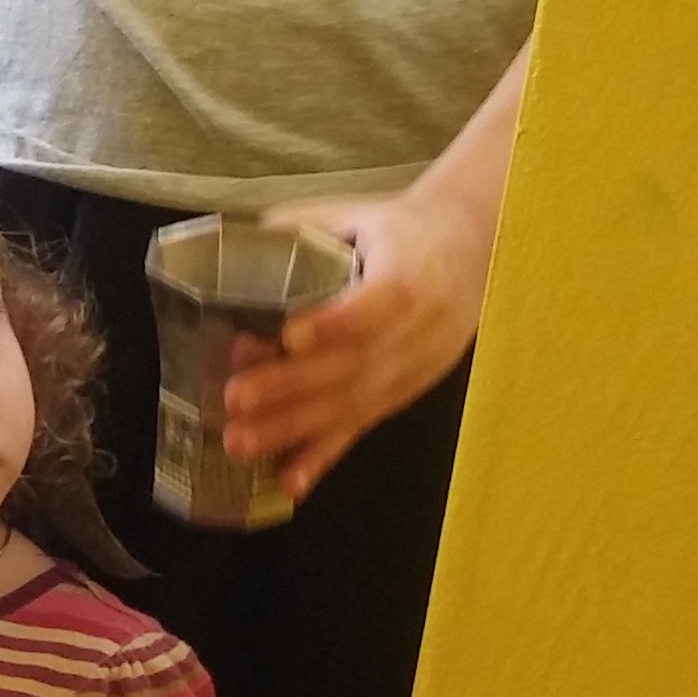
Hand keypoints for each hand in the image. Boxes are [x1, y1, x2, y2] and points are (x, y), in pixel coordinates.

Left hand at [219, 178, 496, 504]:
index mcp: (412, 271)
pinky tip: (288, 483)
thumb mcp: (356, 214)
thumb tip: (228, 249)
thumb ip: (297, 230)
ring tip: (240, 442)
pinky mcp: (401, 396)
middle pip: (355, 363)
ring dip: (293, 429)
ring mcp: (412, 368)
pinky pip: (361, 430)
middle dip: (291, 385)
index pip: (381, 300)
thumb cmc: (397, 233)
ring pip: (353, 404)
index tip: (291, 335)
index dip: (338, 321)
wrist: (469, 254)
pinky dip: (322, 459)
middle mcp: (419, 327)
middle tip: (235, 397)